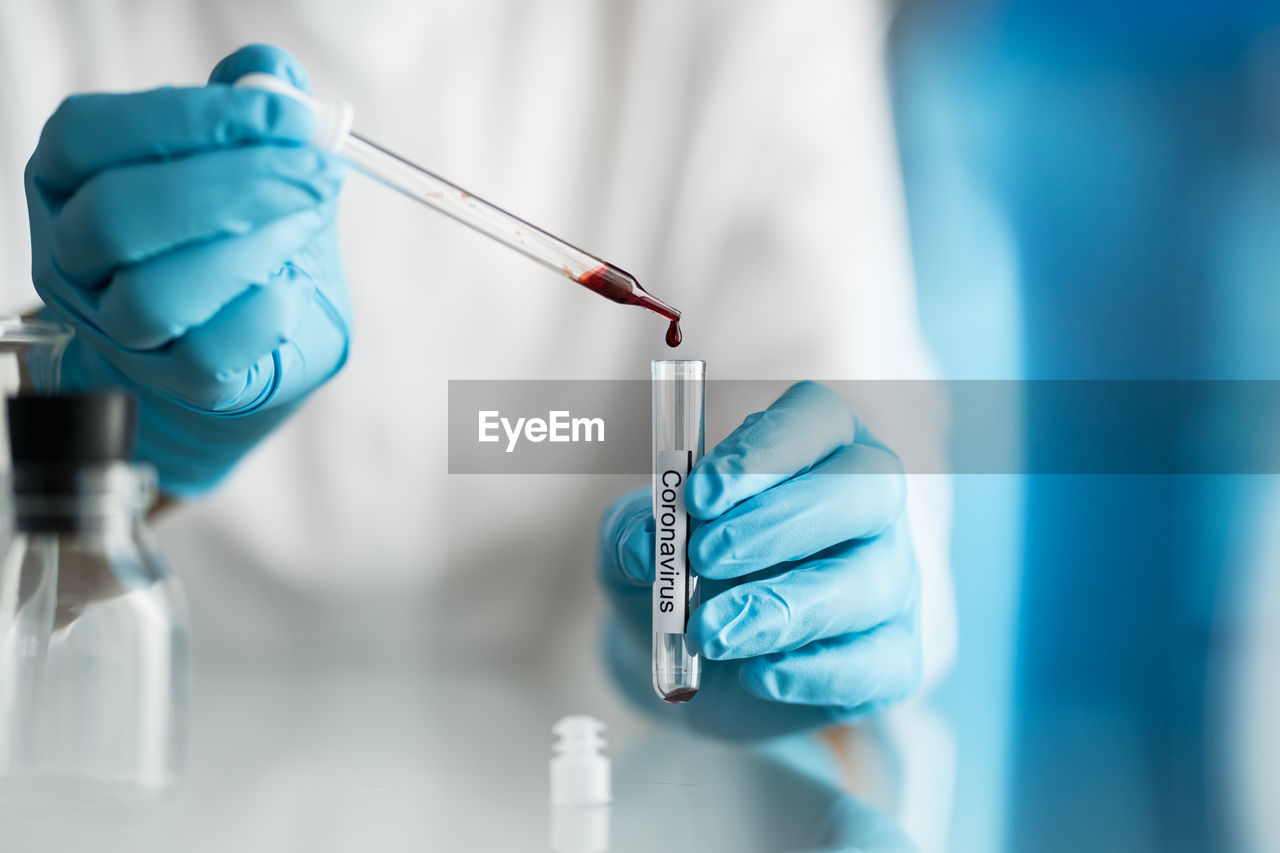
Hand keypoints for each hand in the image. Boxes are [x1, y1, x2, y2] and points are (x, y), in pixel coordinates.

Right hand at [25, 44, 349, 494]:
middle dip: (232, 185)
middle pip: (120, 215)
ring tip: (307, 221)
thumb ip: (254, 108)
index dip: (191, 117)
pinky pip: (210, 353)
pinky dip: (266, 311)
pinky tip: (295, 284)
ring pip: (156, 294)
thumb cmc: (244, 234)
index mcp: (72, 178)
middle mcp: (76, 256)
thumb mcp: (251, 159)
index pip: (94, 134)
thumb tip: (274, 75)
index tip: (284, 114)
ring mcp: (119, 328)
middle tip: (315, 172)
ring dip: (250, 249)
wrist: (260, 336)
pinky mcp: (178, 382)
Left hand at [599, 382, 920, 738]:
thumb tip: (644, 545)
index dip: (766, 450)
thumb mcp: (638, 543)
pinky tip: (759, 675)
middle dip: (783, 522)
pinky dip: (816, 672)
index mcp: (817, 446)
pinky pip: (880, 661)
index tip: (699, 494)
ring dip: (784, 607)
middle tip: (705, 558)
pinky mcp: (893, 654)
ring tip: (710, 633)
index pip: (817, 420)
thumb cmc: (681, 575)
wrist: (697, 664)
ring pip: (871, 581)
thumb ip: (633, 530)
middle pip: (868, 486)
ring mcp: (891, 580)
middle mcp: (869, 503)